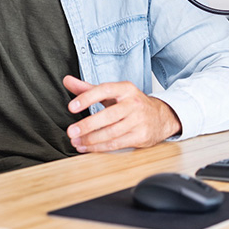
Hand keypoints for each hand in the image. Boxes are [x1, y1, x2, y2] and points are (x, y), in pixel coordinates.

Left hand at [63, 74, 180, 152]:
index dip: (87, 98)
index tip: (71, 107)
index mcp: (125, 89)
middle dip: (87, 125)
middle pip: (108, 115)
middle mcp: (133, 103)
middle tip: (71, 131)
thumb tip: (66, 80)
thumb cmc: (131, 104)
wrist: (161, 117)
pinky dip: (100, 147)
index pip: (104, 90)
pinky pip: (117, 143)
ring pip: (111, 132)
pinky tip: (87, 147)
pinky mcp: (141, 136)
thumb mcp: (112, 93)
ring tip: (76, 141)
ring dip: (91, 139)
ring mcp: (139, 121)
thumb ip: (88, 88)